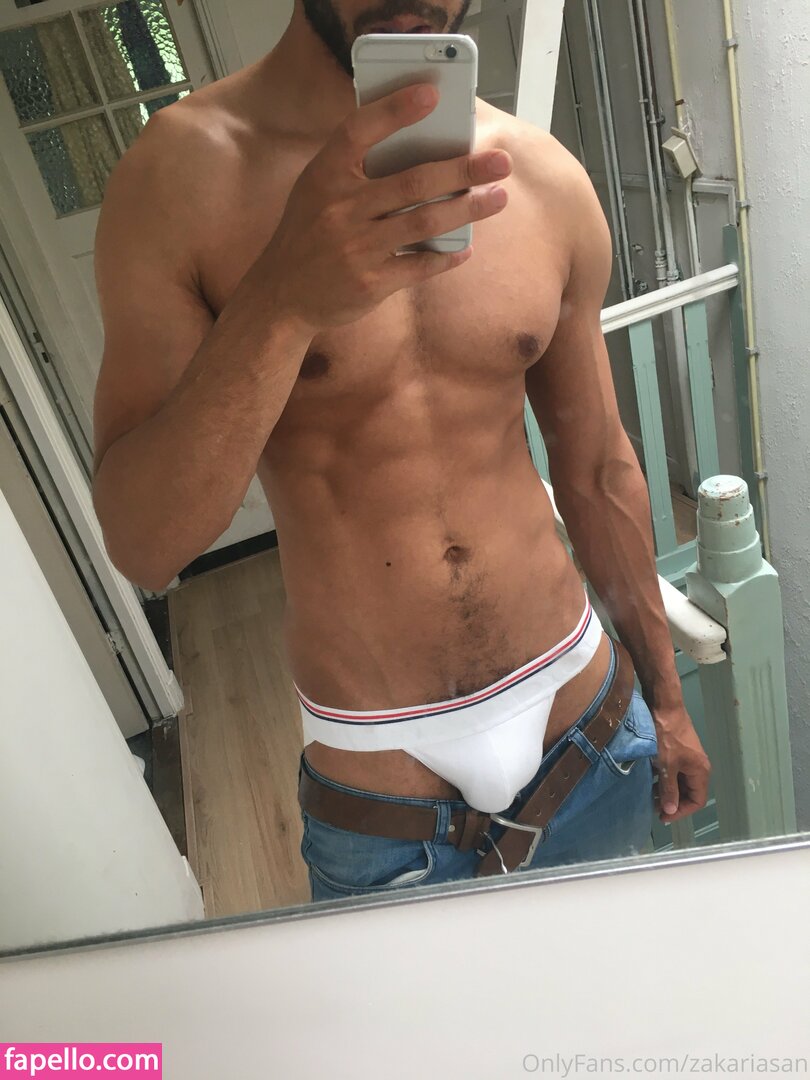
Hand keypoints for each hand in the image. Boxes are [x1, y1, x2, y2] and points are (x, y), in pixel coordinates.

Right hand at [260, 83, 511, 332]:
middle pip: (412, 182)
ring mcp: (357, 248)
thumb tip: (420, 146)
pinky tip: (466, 248)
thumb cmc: (309, 234)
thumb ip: (354, 168)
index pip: (360, 131)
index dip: (395, 110)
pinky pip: (419, 266)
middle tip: (499, 161)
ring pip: (424, 223)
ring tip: (498, 197)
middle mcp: (340, 210)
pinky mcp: (370, 282)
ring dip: (467, 210)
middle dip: (462, 169)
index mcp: (325, 176)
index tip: (432, 94)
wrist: (281, 295)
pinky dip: (446, 257)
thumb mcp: (316, 191)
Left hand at [651, 705, 710, 823]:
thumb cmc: (667, 737)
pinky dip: (665, 779)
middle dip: (673, 802)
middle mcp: (698, 766)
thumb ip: (669, 790)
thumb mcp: (667, 766)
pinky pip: (675, 771)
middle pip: (689, 792)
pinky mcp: (680, 751)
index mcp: (700, 771)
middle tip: (654, 807)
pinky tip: (650, 781)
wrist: (664, 707)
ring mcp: (689, 758)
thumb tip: (670, 811)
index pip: (697, 801)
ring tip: (650, 796)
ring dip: (667, 790)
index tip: (663, 816)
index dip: (681, 812)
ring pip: (680, 782)